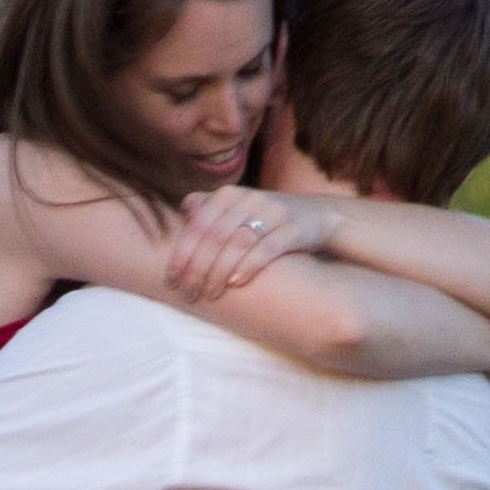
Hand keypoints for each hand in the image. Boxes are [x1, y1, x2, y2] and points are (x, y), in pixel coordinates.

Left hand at [161, 186, 331, 304]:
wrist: (317, 216)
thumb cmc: (267, 218)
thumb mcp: (238, 208)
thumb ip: (212, 207)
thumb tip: (186, 208)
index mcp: (229, 194)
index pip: (197, 225)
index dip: (182, 253)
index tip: (171, 279)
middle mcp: (249, 198)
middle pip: (214, 237)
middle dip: (197, 268)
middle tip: (189, 293)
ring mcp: (272, 212)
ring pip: (237, 244)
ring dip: (219, 272)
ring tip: (210, 294)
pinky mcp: (293, 228)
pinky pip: (267, 249)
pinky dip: (249, 266)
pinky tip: (236, 283)